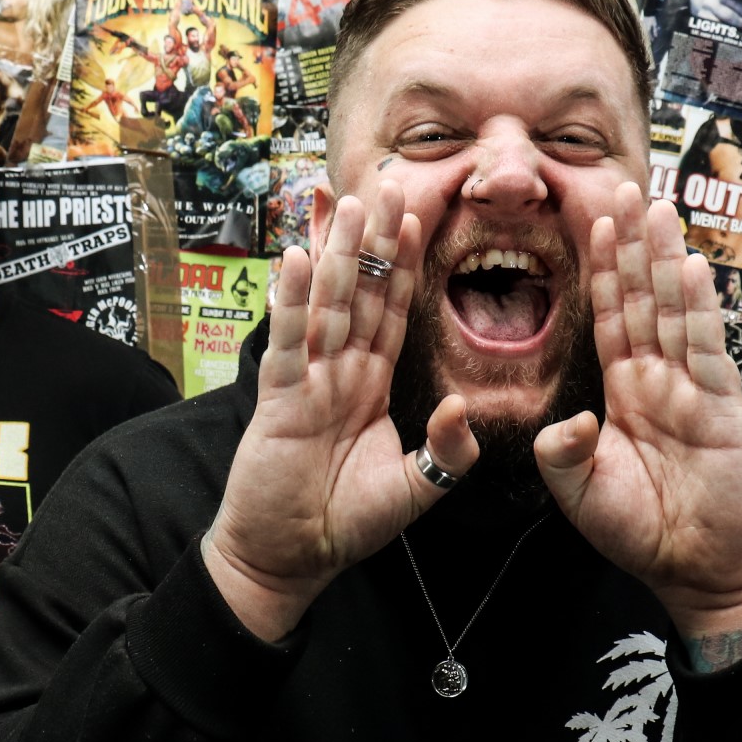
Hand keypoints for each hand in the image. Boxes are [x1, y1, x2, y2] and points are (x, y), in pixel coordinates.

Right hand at [201, 179, 469, 641]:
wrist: (288, 557)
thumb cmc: (344, 523)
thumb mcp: (413, 488)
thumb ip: (444, 452)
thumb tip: (462, 411)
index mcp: (370, 383)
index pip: (393, 311)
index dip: (407, 265)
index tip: (419, 216)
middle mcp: (338, 371)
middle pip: (362, 294)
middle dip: (374, 241)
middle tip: (387, 184)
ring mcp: (307, 381)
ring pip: (327, 306)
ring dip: (336, 254)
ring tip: (344, 203)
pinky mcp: (279, 401)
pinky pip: (290, 344)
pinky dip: (293, 303)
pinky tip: (297, 261)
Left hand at [534, 182, 741, 642]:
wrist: (703, 572)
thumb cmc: (646, 534)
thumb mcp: (583, 496)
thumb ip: (564, 456)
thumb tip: (570, 422)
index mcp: (622, 393)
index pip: (606, 316)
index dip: (596, 269)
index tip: (588, 219)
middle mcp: (658, 380)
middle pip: (639, 298)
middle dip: (629, 243)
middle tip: (623, 186)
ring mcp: (692, 389)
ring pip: (672, 310)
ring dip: (662, 258)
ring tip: (655, 207)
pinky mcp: (723, 407)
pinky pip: (706, 348)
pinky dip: (698, 308)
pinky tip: (691, 267)